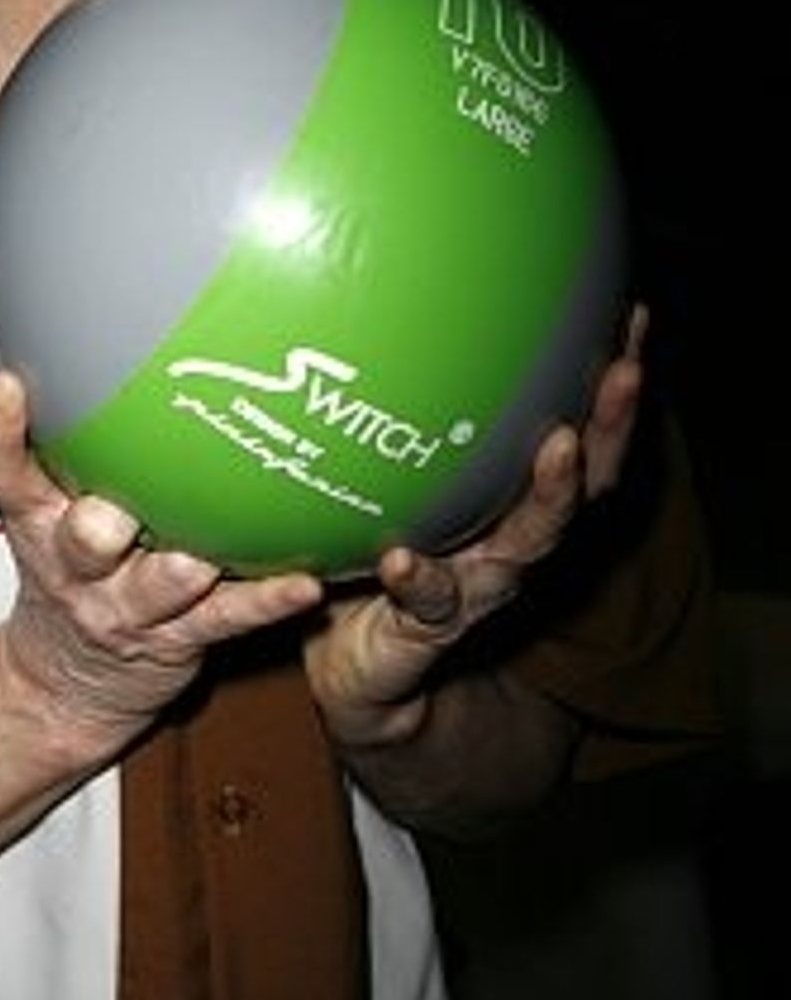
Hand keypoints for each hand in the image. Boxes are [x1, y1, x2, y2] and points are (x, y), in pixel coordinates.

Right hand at [0, 369, 321, 757]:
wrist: (68, 681)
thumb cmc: (74, 571)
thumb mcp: (46, 510)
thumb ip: (65, 443)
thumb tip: (98, 335)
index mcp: (40, 522)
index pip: (6, 472)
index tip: (9, 385)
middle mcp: (76, 564)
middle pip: (80, 542)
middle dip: (92, 529)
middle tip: (108, 518)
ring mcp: (124, 606)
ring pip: (153, 587)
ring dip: (175, 572)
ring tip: (200, 557)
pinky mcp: (174, 638)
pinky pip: (225, 618)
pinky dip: (265, 600)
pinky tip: (302, 582)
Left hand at [304, 306, 647, 752]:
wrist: (365, 681)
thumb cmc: (376, 566)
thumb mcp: (393, 493)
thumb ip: (395, 429)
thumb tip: (381, 321)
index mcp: (513, 508)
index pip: (579, 436)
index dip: (608, 385)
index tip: (634, 318)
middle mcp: (512, 544)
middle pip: (583, 482)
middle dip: (610, 425)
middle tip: (626, 370)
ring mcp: (477, 589)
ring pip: (529, 542)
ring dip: (552, 494)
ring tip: (560, 446)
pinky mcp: (425, 631)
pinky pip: (428, 604)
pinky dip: (420, 580)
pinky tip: (404, 559)